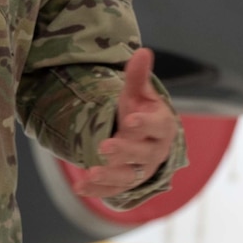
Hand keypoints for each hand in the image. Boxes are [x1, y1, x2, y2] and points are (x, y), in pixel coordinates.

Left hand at [83, 47, 177, 197]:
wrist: (144, 140)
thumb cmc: (142, 112)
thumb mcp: (139, 94)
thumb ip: (138, 76)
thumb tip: (142, 51)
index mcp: (162, 127)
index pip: (157, 127)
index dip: (145, 124)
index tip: (130, 121)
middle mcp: (154, 152)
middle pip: (142, 155)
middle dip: (124, 152)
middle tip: (104, 147)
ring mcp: (140, 171)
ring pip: (128, 177)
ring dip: (110, 177)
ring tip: (91, 173)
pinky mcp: (126, 184)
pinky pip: (112, 191)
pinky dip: (97, 191)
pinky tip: (80, 187)